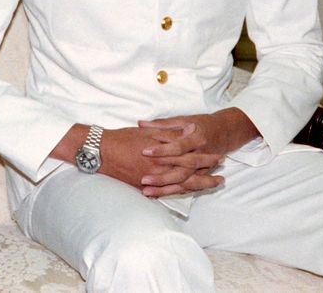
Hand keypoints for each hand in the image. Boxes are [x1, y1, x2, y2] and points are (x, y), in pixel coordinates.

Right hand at [99, 124, 223, 196]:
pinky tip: (186, 191)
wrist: (101, 151)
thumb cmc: (124, 138)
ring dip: (197, 186)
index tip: (218, 158)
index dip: (206, 158)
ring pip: (180, 186)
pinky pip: (166, 192)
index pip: (190, 158)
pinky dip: (178, 192)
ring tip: (210, 186)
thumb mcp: (149, 131)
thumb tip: (189, 131)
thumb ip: (170, 133)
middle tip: (221, 178)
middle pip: (189, 175)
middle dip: (206, 176)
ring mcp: (153, 180)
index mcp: (163, 154)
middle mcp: (160, 170)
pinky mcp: (144, 187)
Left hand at [136, 108, 259, 196]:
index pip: (178, 147)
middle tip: (143, 179)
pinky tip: (158, 196)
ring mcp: (203, 168)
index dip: (162, 150)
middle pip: (182, 170)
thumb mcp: (182, 120)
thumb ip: (161, 124)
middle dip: (162, 177)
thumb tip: (140, 124)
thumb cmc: (200, 124)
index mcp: (196, 139)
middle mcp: (201, 155)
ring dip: (166, 189)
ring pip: (184, 183)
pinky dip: (173, 192)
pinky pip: (187, 187)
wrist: (225, 132)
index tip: (144, 152)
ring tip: (147, 192)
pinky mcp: (201, 175)